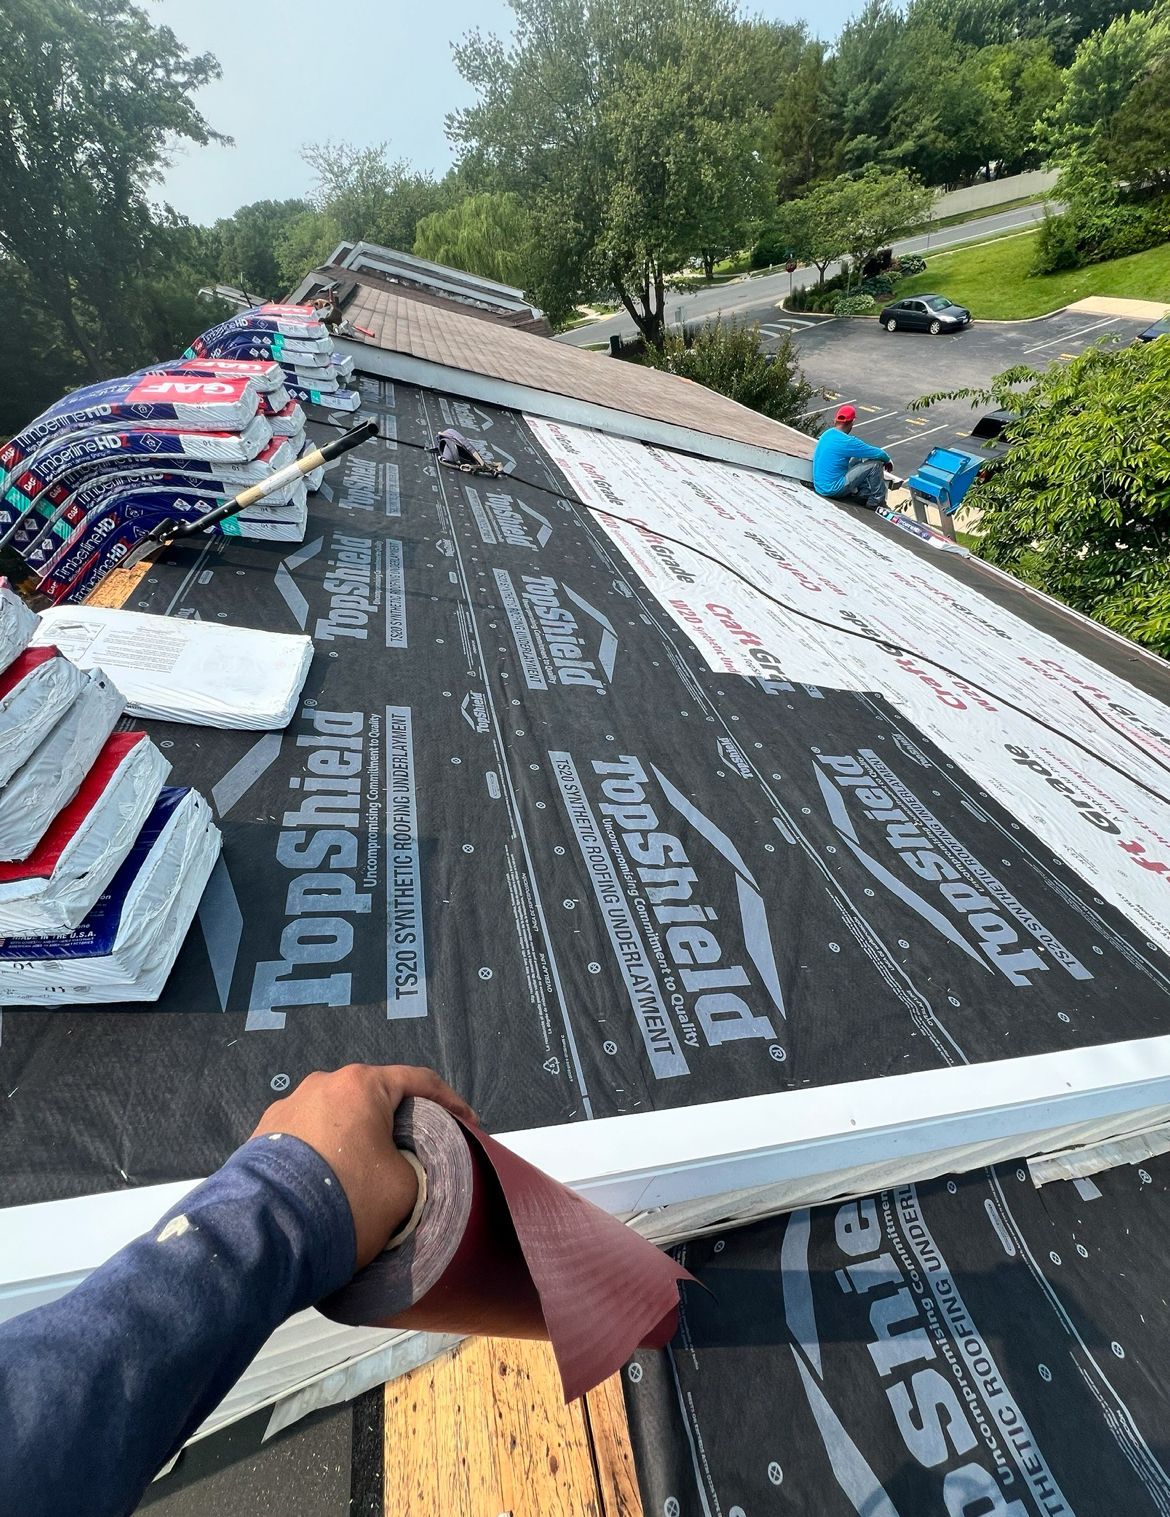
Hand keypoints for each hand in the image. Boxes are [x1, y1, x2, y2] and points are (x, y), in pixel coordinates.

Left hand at [251, 1065, 475, 1268]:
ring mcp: (287, 1107)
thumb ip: (411, 1163)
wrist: (267, 1234)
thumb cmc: (346, 1201)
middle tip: (418, 1150)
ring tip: (368, 1171)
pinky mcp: (261, 1135)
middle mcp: (321, 1084)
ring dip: (357, 1138)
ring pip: (338, 1118)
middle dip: (399, 1122)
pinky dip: (326, 1153)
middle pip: (375, 1098)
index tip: (470, 1126)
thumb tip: (392, 1166)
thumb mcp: (404, 1188)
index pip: (420, 1082)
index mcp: (361, 1084)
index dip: (452, 1104)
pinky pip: (307, 1138)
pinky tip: (330, 1181)